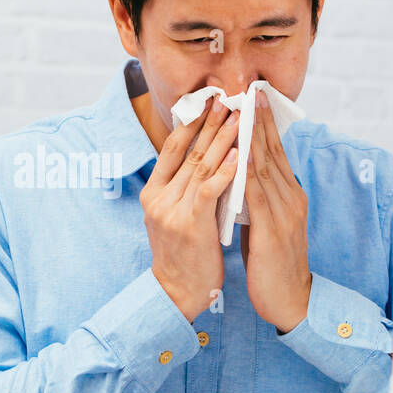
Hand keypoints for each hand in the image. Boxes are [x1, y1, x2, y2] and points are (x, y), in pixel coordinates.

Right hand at [142, 96, 240, 320]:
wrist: (177, 293)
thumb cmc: (183, 255)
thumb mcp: (173, 216)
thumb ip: (182, 189)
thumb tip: (203, 157)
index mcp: (153, 192)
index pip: (172, 148)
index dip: (191, 122)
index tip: (208, 101)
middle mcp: (158, 198)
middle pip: (187, 152)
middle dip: (210, 123)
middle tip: (227, 98)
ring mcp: (172, 211)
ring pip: (200, 166)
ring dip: (222, 139)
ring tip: (239, 117)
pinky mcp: (190, 225)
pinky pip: (209, 190)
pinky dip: (226, 171)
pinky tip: (239, 155)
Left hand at [240, 91, 311, 331]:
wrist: (292, 301)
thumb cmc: (272, 263)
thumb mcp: (265, 223)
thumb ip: (255, 199)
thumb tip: (237, 175)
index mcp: (289, 195)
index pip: (275, 152)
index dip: (264, 125)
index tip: (254, 99)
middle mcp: (291, 198)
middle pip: (273, 151)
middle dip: (261, 120)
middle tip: (251, 89)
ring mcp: (285, 213)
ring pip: (266, 167)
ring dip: (254, 136)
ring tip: (244, 109)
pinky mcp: (275, 231)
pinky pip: (258, 195)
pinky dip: (248, 171)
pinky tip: (239, 153)